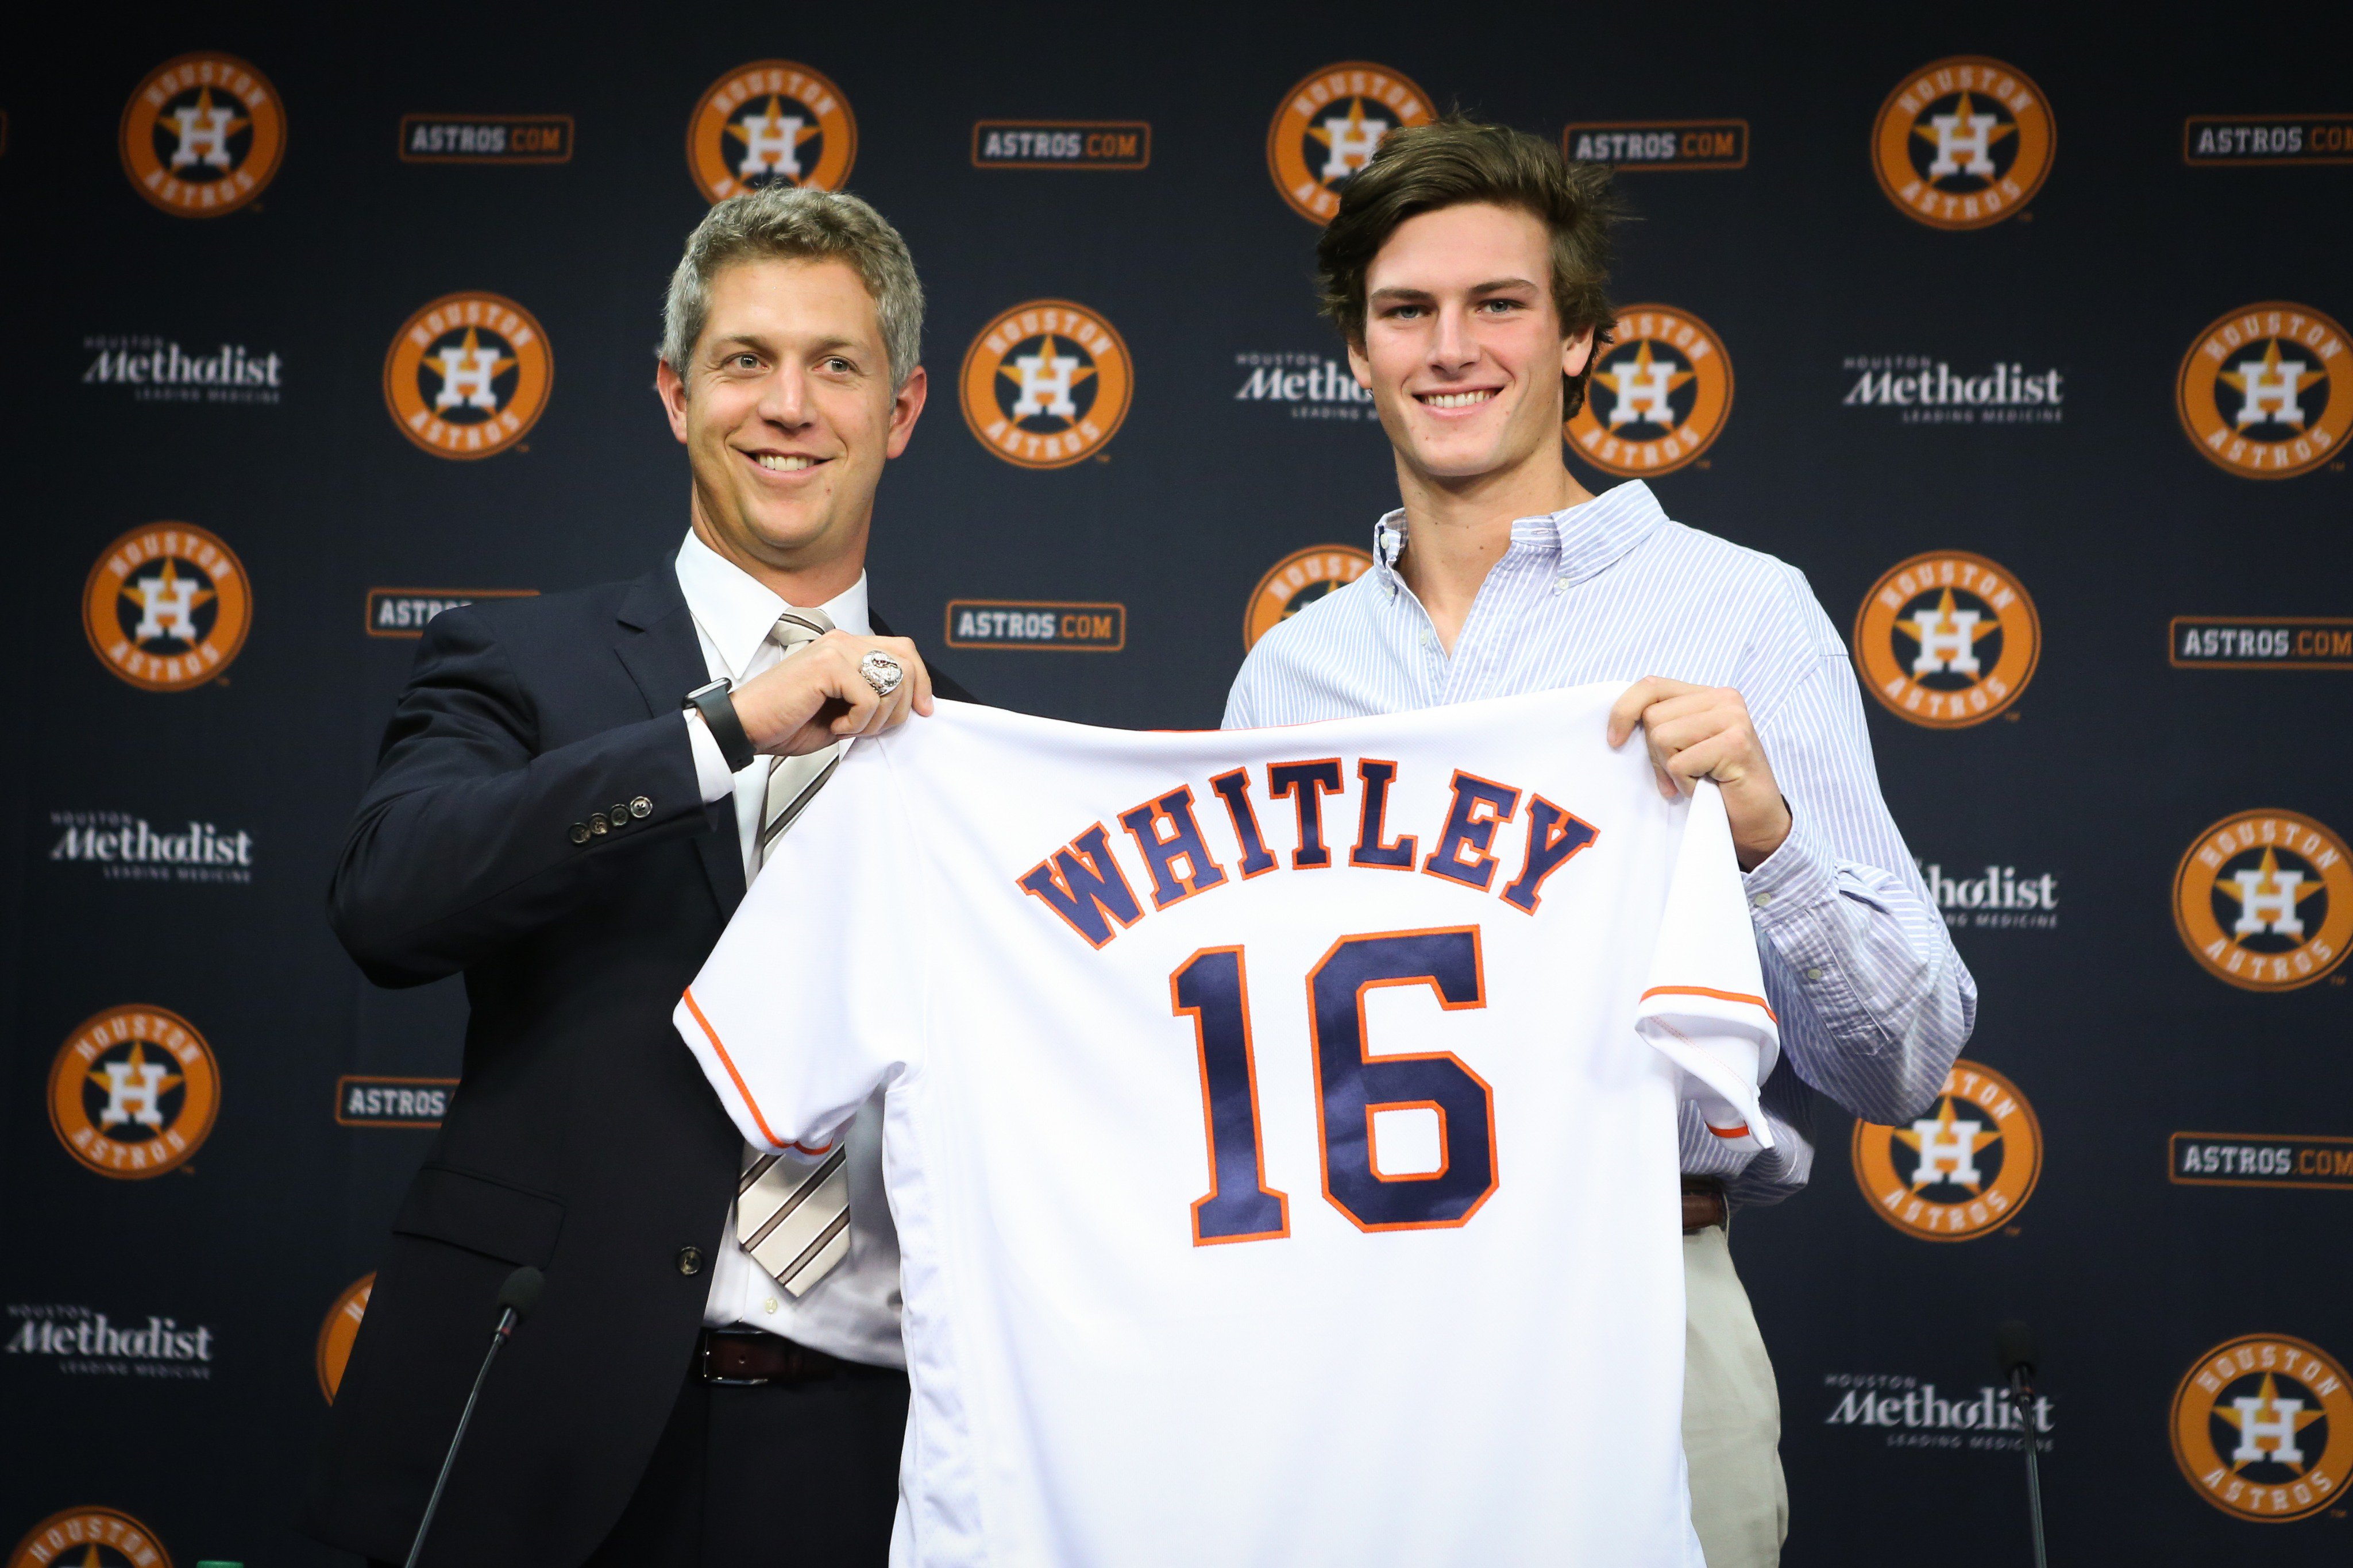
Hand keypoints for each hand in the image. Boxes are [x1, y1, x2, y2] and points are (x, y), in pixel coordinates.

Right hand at [729, 632, 934, 756]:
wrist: (747, 727)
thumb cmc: (788, 721)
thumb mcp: (844, 710)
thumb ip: (873, 699)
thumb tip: (910, 705)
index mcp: (846, 647)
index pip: (903, 650)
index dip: (921, 681)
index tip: (924, 710)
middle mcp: (843, 642)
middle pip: (906, 663)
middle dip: (901, 706)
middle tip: (873, 727)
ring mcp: (835, 650)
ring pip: (891, 683)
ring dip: (876, 719)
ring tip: (848, 726)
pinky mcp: (827, 666)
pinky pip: (869, 698)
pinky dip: (858, 722)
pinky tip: (835, 725)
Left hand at [1606, 677, 1791, 870]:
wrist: (1757, 819)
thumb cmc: (1716, 784)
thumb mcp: (1683, 746)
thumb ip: (1662, 725)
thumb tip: (1618, 726)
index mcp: (1708, 694)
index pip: (1651, 685)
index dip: (1624, 710)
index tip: (1614, 740)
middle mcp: (1724, 698)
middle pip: (1652, 717)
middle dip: (1655, 753)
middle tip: (1679, 774)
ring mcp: (1732, 718)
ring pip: (1662, 737)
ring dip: (1671, 768)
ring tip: (1696, 778)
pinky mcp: (1735, 743)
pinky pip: (1680, 763)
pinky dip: (1685, 783)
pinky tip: (1707, 787)